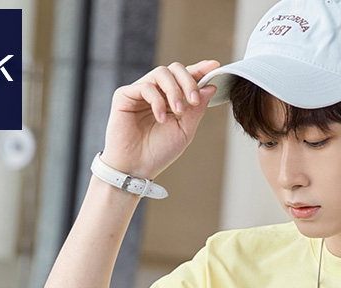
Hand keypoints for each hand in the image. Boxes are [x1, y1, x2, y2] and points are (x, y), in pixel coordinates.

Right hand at [100, 59, 219, 179]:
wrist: (136, 168)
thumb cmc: (158, 153)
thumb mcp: (185, 131)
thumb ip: (197, 110)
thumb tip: (210, 87)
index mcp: (171, 100)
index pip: (185, 78)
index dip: (200, 69)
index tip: (215, 66)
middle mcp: (156, 92)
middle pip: (174, 69)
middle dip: (188, 81)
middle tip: (194, 100)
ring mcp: (140, 92)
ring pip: (161, 73)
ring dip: (174, 91)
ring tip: (178, 112)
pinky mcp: (124, 95)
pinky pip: (145, 86)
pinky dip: (157, 101)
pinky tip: (160, 119)